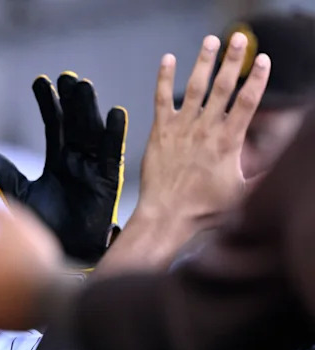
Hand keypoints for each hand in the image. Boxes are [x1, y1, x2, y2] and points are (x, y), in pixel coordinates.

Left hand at [0, 72, 126, 264]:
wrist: (61, 256)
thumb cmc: (44, 228)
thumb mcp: (18, 194)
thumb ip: (3, 170)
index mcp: (57, 161)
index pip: (52, 125)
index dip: (48, 103)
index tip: (41, 81)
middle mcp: (77, 160)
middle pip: (74, 123)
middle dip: (70, 100)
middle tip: (66, 76)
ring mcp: (94, 169)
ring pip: (92, 132)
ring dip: (89, 109)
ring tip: (84, 86)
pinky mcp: (108, 181)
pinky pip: (113, 154)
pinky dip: (115, 134)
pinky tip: (116, 113)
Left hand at [134, 33, 270, 233]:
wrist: (166, 216)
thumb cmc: (204, 209)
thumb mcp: (243, 192)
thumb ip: (262, 172)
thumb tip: (282, 163)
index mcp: (228, 141)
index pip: (248, 101)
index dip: (257, 78)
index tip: (263, 60)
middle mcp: (205, 129)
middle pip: (222, 87)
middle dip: (232, 60)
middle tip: (239, 39)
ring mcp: (181, 128)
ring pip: (194, 87)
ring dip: (203, 62)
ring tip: (211, 41)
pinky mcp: (160, 132)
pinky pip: (161, 99)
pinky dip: (163, 78)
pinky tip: (167, 60)